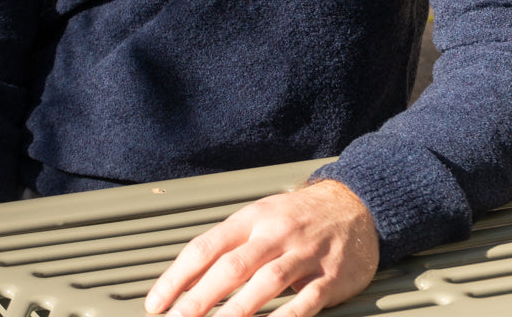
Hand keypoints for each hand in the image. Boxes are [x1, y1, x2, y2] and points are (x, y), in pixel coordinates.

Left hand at [144, 179, 379, 316]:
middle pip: (232, 266)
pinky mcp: (330, 275)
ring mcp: (304, 253)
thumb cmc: (298, 217)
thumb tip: (186, 281)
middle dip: (200, 298)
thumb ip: (230, 245)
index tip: (156, 304)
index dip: (178, 277)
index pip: (206, 247)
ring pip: (266, 283)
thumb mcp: (261, 217)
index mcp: (252, 218)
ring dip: (236, 311)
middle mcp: (275, 233)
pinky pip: (305, 301)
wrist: (355, 204)